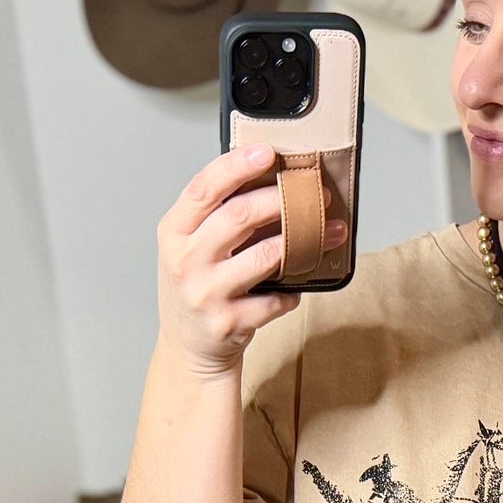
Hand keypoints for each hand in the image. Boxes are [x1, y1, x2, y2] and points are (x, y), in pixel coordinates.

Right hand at [155, 145, 347, 377]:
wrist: (189, 349)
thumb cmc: (197, 287)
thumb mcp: (190, 246)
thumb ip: (214, 216)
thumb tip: (267, 179)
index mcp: (173, 232)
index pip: (204, 188)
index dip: (237, 166)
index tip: (267, 153)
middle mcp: (185, 261)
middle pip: (238, 216)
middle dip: (280, 200)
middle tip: (311, 194)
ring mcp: (205, 293)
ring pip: (263, 256)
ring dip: (303, 242)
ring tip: (329, 232)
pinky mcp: (228, 322)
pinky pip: (274, 299)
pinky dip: (292, 292)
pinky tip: (297, 287)